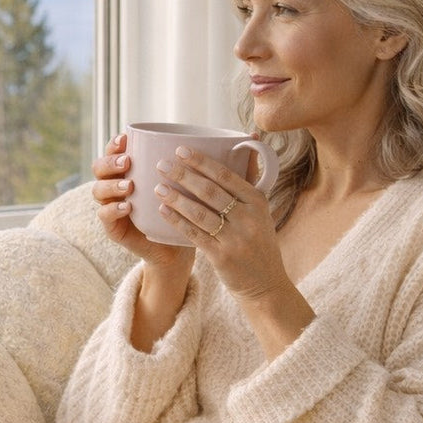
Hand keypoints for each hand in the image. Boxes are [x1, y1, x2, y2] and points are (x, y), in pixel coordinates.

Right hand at [90, 134, 193, 271]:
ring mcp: (112, 207)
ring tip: (128, 186)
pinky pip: (103, 217)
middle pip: (99, 167)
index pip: (114, 151)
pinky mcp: (114, 228)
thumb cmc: (186, 212)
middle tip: (127, 162)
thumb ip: (206, 164)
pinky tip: (127, 207)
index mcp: (131, 171)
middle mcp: (117, 186)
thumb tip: (244, 139)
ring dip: (111, 185)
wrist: (178, 250)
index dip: (115, 143)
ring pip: (98, 190)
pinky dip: (113, 210)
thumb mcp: (193, 186)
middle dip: (110, 161)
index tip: (126, 138)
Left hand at [154, 144, 289, 301]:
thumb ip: (250, 178)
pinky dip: (177, 221)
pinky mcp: (222, 257)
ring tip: (158, 187)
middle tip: (161, 164)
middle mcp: (248, 217)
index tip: (180, 150)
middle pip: (210, 191)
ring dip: (176, 199)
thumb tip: (249, 140)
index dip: (201, 162)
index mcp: (257, 201)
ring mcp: (236, 238)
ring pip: (200, 213)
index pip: (226, 175)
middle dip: (184, 176)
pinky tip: (163, 211)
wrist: (264, 282)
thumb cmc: (257, 240)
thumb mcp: (260, 210)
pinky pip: (195, 235)